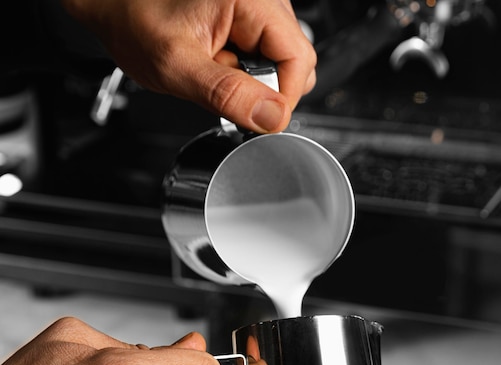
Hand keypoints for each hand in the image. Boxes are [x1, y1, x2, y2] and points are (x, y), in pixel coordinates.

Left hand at [61, 0, 316, 132]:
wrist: (117, 7)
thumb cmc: (135, 20)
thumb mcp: (177, 66)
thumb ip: (227, 94)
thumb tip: (272, 118)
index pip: (299, 58)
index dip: (281, 98)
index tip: (255, 119)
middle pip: (295, 61)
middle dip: (265, 90)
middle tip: (223, 89)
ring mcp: (259, 8)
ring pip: (281, 63)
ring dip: (253, 83)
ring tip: (215, 73)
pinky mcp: (251, 21)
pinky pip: (265, 58)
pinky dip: (244, 74)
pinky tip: (219, 68)